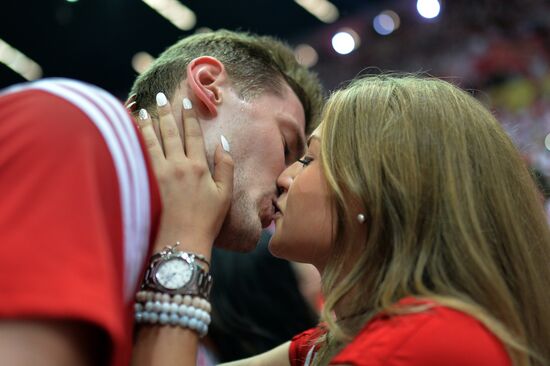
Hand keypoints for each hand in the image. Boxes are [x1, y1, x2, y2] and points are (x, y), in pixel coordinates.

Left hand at [136, 94, 233, 255]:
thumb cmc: (206, 220)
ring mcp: (159, 174)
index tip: (187, 102)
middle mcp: (178, 166)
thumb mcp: (224, 194)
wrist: (182, 242)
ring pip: (151, 142)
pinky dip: (134, 143)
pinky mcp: (146, 184)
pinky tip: (129, 135)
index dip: (190, 116)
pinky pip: (138, 157)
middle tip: (160, 98)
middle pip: (170, 133)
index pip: (193, 134)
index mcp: (199, 167)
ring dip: (146, 124)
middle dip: (166, 113)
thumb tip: (222, 142)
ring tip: (142, 111)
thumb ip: (225, 166)